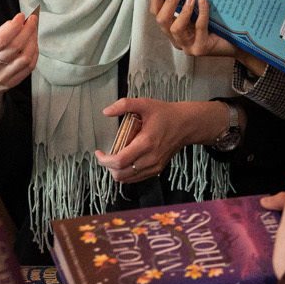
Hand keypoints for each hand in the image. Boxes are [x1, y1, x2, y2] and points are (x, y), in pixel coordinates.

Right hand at [0, 9, 38, 124]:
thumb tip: (16, 22)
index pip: (1, 39)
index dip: (14, 26)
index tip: (21, 16)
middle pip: (15, 47)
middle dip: (27, 30)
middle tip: (32, 20)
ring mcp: (3, 77)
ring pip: (25, 58)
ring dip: (33, 41)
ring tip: (33, 31)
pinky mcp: (12, 83)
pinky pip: (29, 67)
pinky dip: (34, 53)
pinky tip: (33, 44)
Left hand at [95, 97, 227, 184]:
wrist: (186, 125)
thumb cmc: (166, 114)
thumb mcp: (144, 104)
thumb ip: (124, 105)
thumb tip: (106, 111)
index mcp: (146, 143)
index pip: (119, 161)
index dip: (104, 160)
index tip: (99, 153)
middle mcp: (150, 158)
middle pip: (121, 173)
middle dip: (108, 166)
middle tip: (105, 155)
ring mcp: (154, 166)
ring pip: (127, 179)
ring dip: (116, 171)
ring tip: (114, 157)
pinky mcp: (157, 170)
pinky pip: (136, 179)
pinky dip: (126, 173)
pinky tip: (124, 161)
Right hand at [148, 0, 265, 78]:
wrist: (238, 43)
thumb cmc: (219, 26)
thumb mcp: (200, 12)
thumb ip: (190, 1)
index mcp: (174, 28)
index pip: (157, 14)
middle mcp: (177, 38)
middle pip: (162, 21)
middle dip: (168, 2)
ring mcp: (188, 46)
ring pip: (176, 28)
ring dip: (183, 10)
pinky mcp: (200, 48)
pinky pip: (198, 28)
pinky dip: (201, 12)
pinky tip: (203, 1)